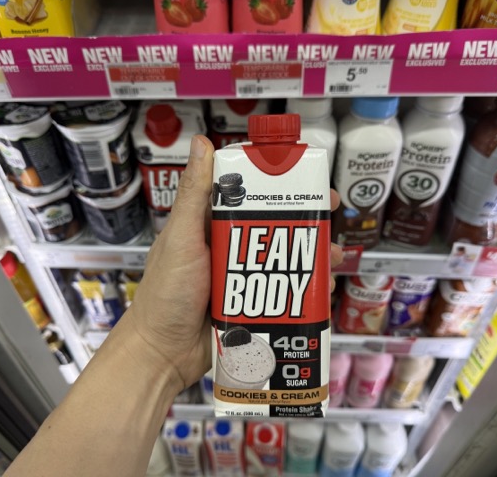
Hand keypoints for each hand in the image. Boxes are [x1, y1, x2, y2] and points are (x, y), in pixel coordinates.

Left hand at [122, 135, 342, 390]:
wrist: (163, 354)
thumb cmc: (166, 294)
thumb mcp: (181, 238)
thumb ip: (194, 195)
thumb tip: (202, 141)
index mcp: (210, 225)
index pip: (248, 195)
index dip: (277, 183)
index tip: (304, 176)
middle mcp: (229, 248)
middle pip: (273, 226)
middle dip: (304, 218)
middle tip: (332, 210)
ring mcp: (242, 279)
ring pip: (283, 259)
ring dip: (310, 253)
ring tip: (334, 252)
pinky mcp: (253, 306)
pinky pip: (283, 291)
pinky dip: (304, 287)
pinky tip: (323, 284)